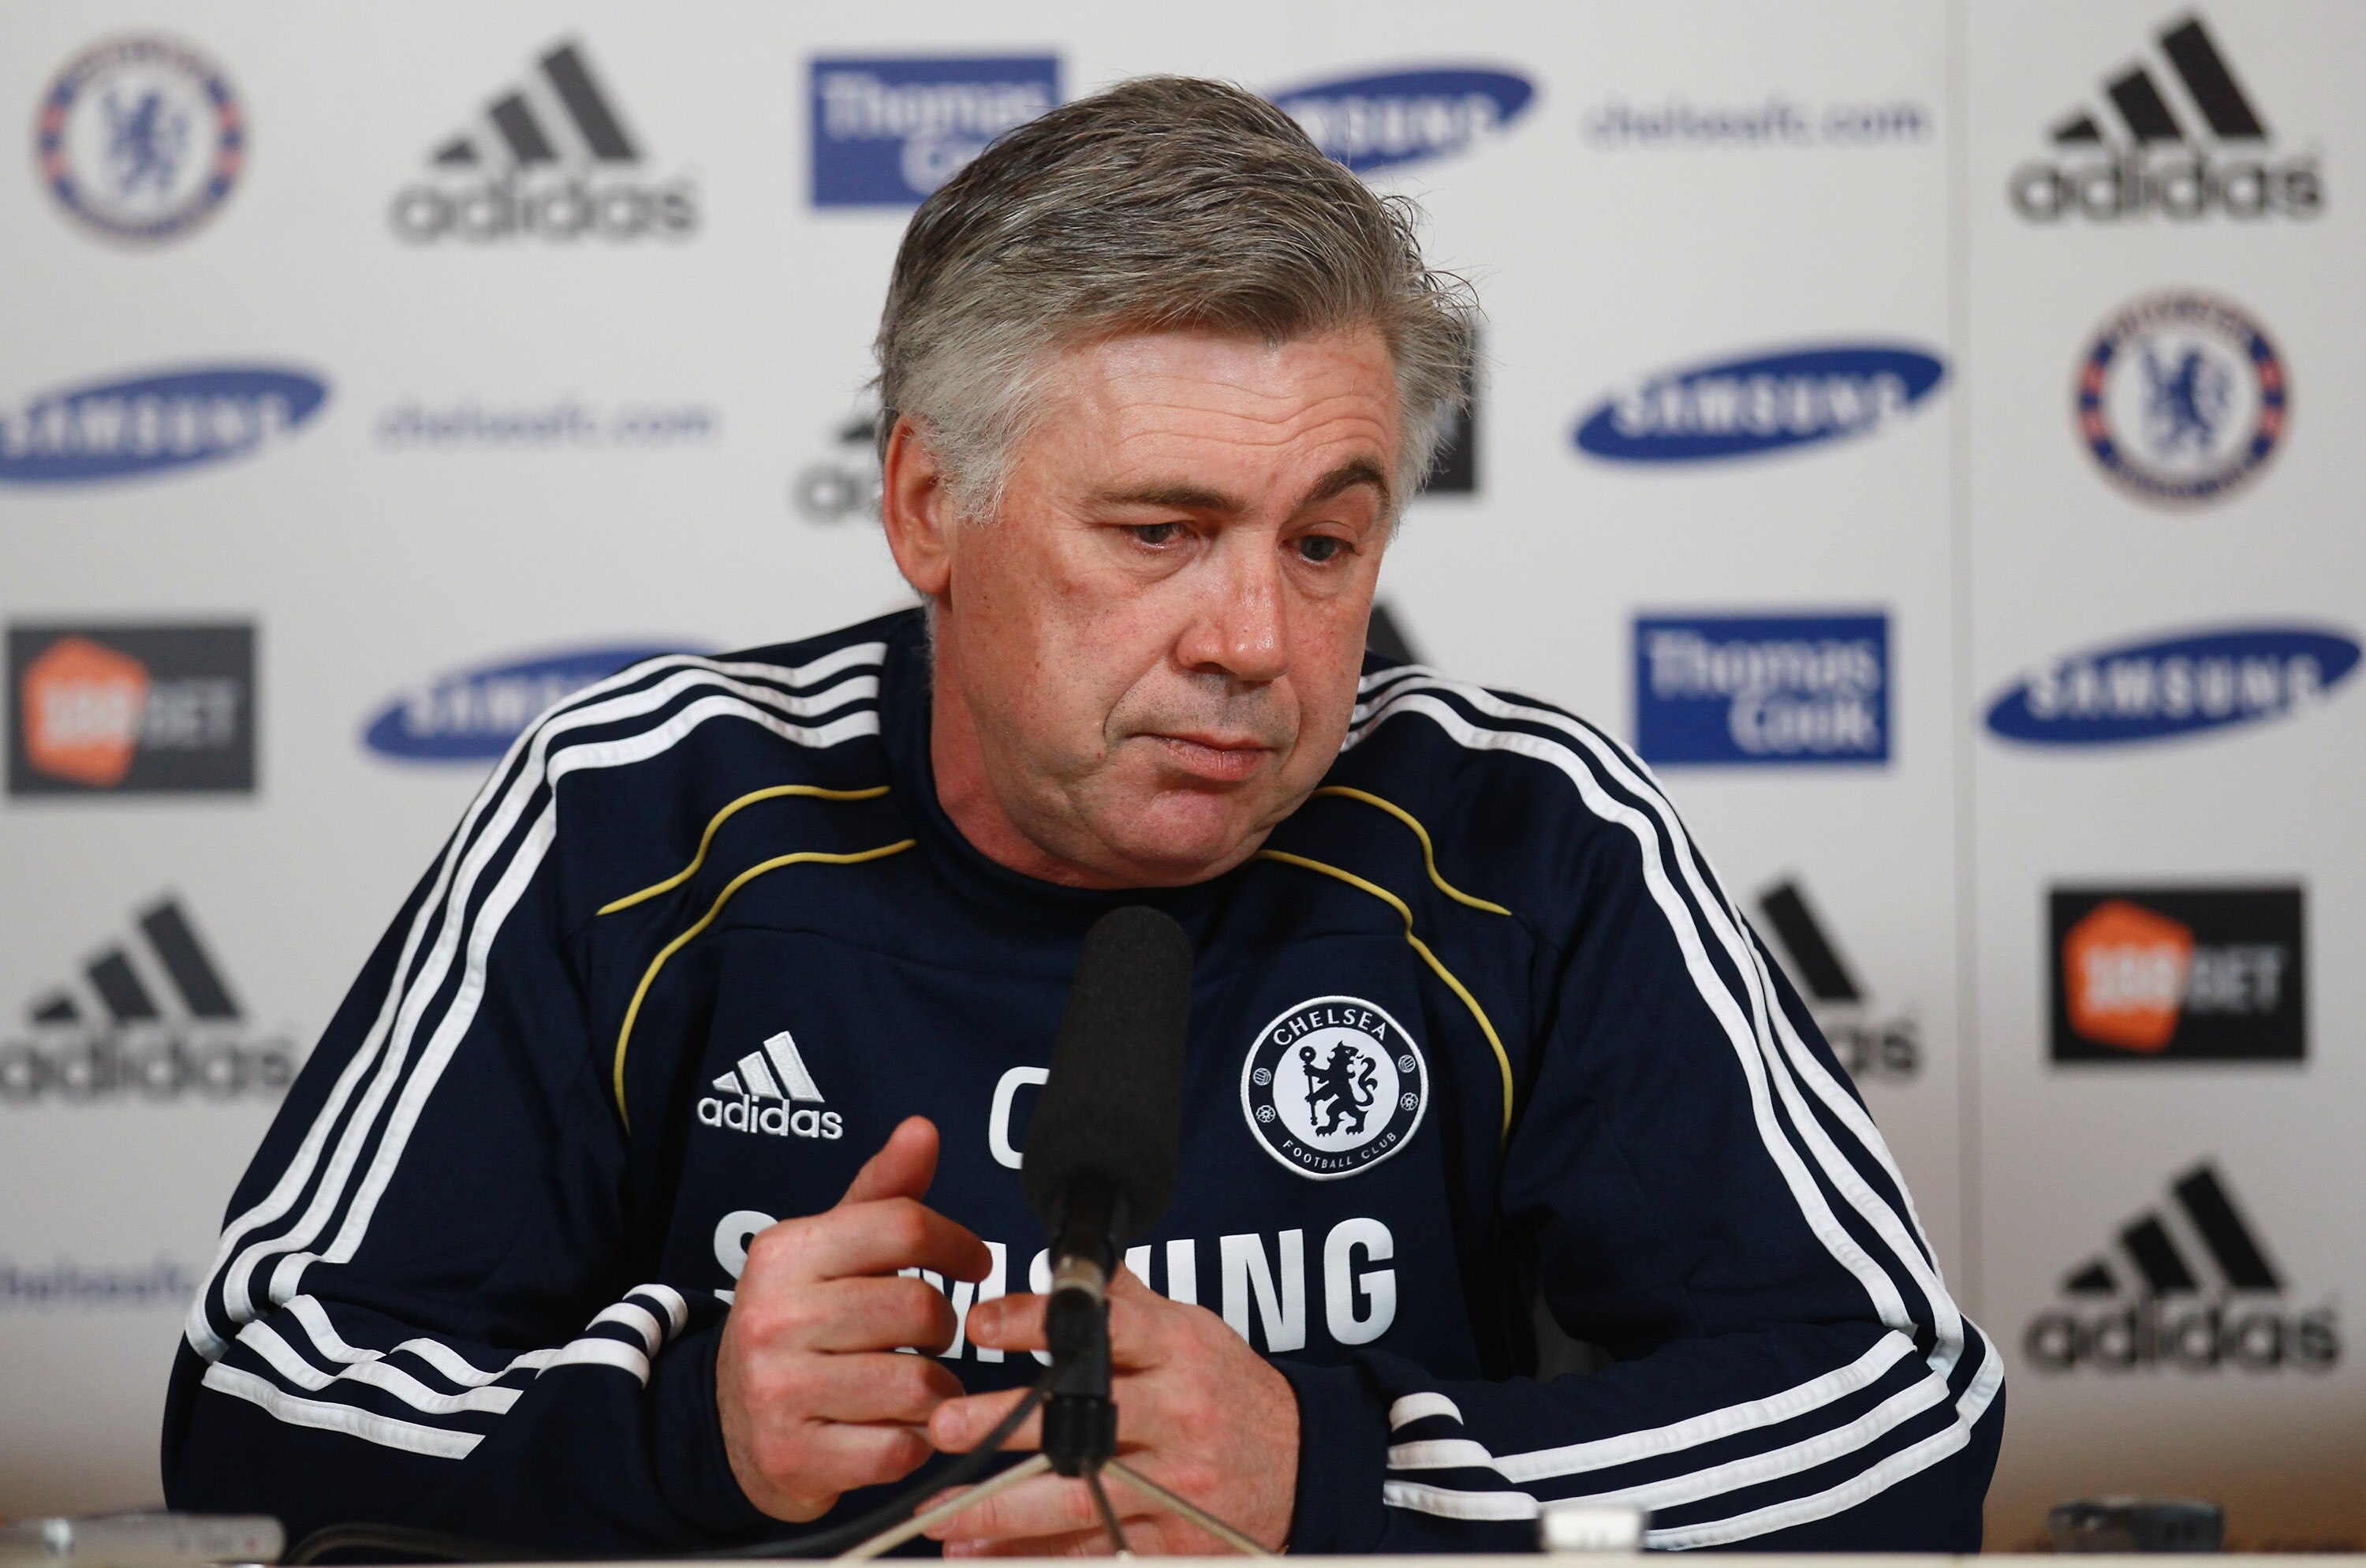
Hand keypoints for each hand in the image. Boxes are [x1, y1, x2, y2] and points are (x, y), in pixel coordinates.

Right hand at [716, 1116, 991, 1521]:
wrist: (727, 1424)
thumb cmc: (799, 1322)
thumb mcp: (829, 1249)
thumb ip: (882, 1192)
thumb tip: (922, 1129)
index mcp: (785, 1253)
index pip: (902, 1225)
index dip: (958, 1243)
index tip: (972, 1261)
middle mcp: (774, 1318)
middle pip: (918, 1309)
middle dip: (942, 1325)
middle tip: (930, 1334)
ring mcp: (779, 1392)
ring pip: (918, 1384)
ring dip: (935, 1389)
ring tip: (914, 1384)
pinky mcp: (794, 1456)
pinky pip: (899, 1449)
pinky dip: (913, 1442)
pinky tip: (891, 1427)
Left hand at [923, 1267, 1298, 1555]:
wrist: (1306, 1461)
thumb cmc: (1231, 1390)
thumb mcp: (1192, 1329)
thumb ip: (1125, 1301)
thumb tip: (1065, 1261)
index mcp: (1180, 1350)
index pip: (1105, 1327)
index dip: (1038, 1323)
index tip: (981, 1323)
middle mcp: (1180, 1414)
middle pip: (1085, 1420)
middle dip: (1006, 1425)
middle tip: (943, 1424)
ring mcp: (1179, 1483)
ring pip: (1083, 1497)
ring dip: (1003, 1508)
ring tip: (942, 1511)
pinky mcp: (1177, 1541)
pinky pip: (1097, 1551)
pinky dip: (1034, 1557)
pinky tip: (983, 1553)